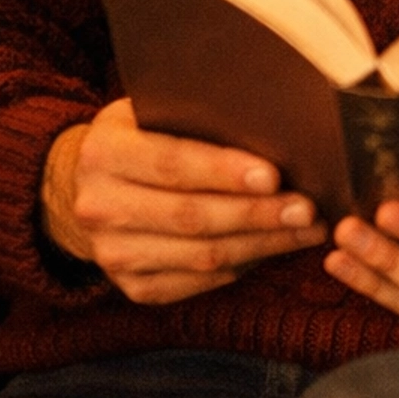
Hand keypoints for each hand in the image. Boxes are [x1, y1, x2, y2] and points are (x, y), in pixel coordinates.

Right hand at [40, 97, 324, 304]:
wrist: (91, 185)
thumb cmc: (143, 135)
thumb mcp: (153, 111)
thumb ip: (197, 116)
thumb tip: (274, 125)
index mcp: (104, 152)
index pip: (171, 164)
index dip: (224, 173)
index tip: (274, 176)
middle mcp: (99, 207)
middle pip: (191, 216)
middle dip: (257, 214)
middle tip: (307, 208)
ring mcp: (112, 254)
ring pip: (201, 256)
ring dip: (262, 244)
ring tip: (307, 229)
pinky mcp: (133, 287)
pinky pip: (198, 281)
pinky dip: (244, 265)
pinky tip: (276, 246)